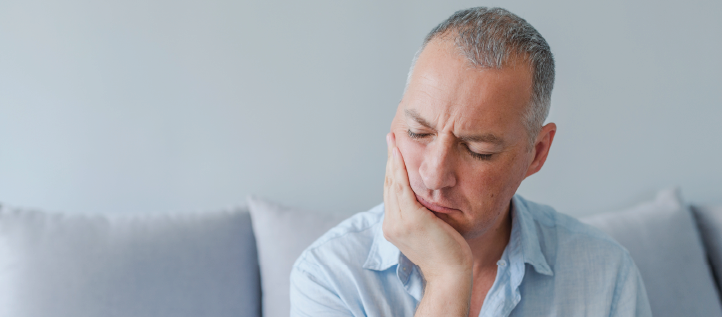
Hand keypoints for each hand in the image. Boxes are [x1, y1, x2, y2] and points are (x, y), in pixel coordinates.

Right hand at [382, 132, 472, 282]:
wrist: (450, 274)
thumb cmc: (447, 255)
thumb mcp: (430, 231)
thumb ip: (422, 215)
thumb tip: (427, 200)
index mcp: (394, 228)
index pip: (391, 194)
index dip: (391, 172)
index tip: (393, 154)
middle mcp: (391, 224)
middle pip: (388, 185)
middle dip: (390, 160)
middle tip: (391, 138)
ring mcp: (398, 222)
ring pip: (392, 183)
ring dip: (392, 159)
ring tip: (393, 140)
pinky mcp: (410, 219)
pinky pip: (401, 187)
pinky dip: (399, 168)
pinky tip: (399, 154)